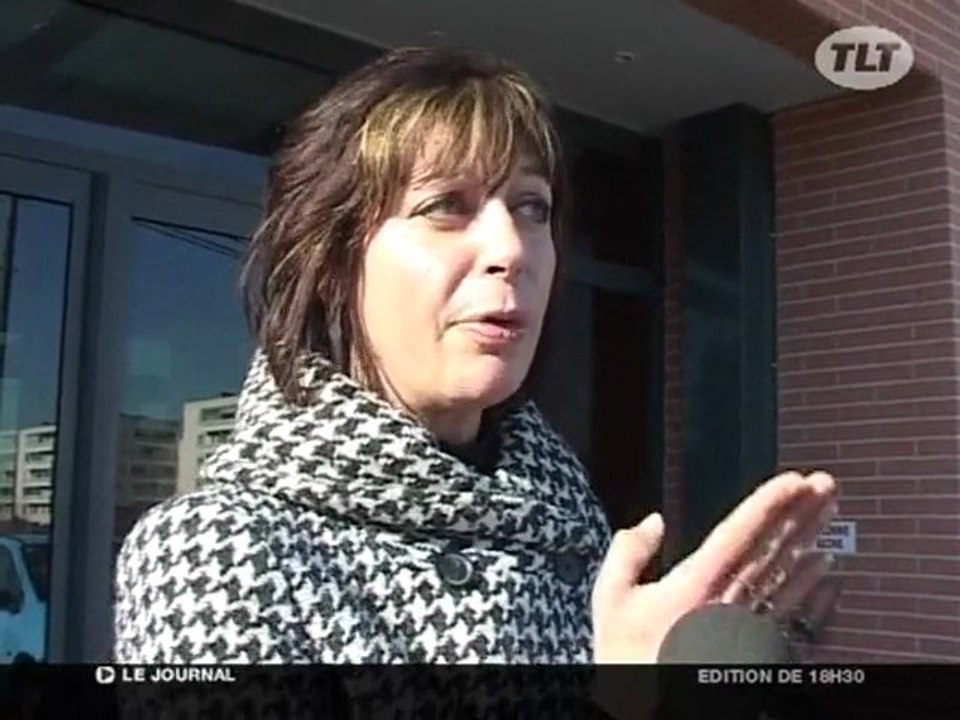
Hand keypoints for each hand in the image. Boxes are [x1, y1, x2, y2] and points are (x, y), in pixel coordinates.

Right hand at [591, 471, 836, 662]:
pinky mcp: (755, 648)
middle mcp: (728, 603)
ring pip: (787, 575)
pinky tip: (826, 571)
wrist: (649, 708)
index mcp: (694, 586)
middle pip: (772, 549)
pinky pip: (792, 612)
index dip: (768, 503)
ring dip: (811, 541)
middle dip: (800, 513)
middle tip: (826, 484)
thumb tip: (653, 523)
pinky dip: (812, 589)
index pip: (739, 534)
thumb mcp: (610, 600)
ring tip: (829, 512)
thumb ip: (628, 555)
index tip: (794, 481)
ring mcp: (747, 627)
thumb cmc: (628, 656)